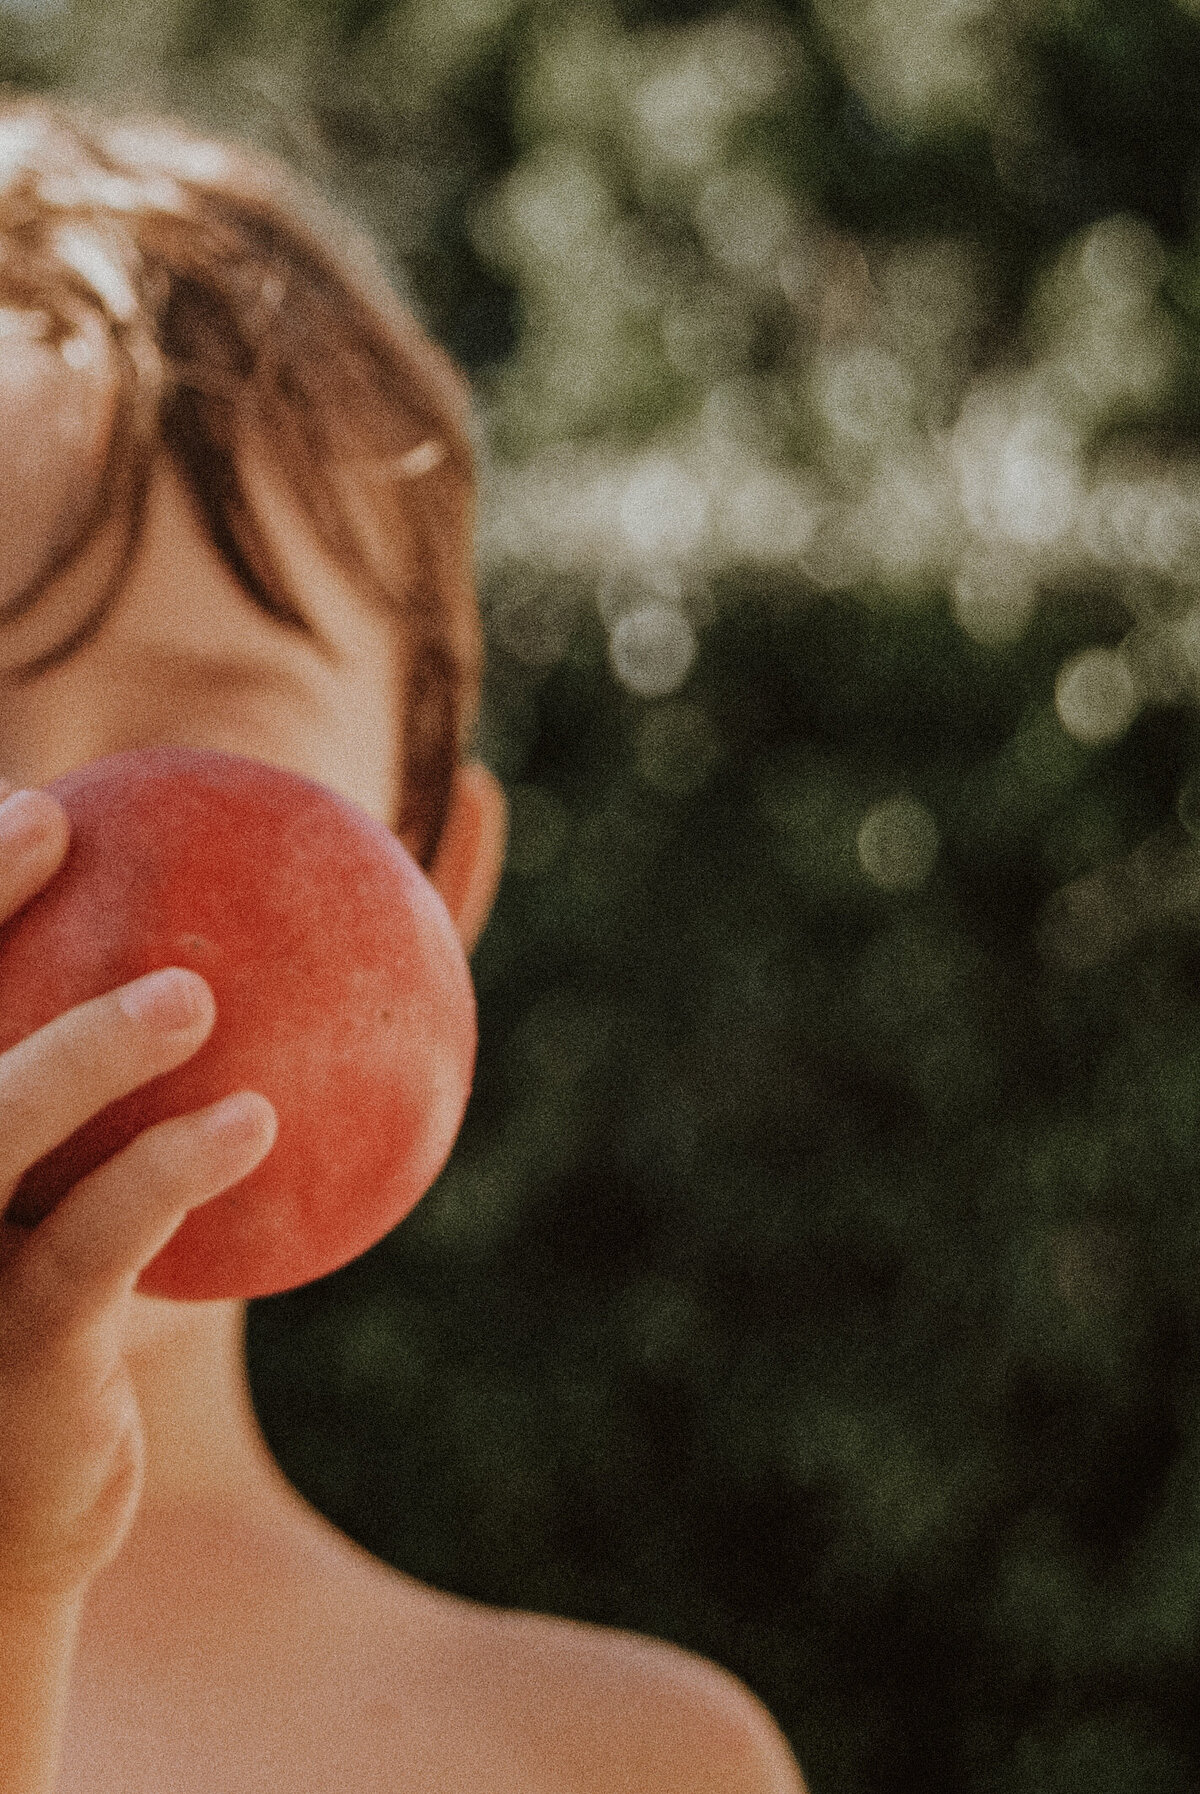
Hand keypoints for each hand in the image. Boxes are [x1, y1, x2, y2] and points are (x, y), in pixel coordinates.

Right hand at [0, 779, 276, 1597]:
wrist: (40, 1484)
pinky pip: (89, 1242)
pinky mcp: (18, 1348)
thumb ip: (239, 1059)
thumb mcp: (133, 1178)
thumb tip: (397, 900)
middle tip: (58, 818)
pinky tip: (253, 1124)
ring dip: (78, 1054)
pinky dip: (165, 1173)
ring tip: (190, 994)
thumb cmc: (100, 1291)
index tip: (40, 798)